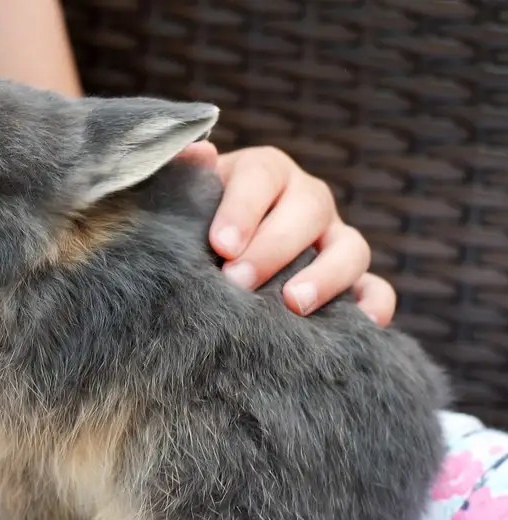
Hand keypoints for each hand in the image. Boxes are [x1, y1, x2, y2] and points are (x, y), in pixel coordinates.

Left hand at [179, 142, 395, 325]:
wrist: (214, 252)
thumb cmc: (197, 220)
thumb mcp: (185, 194)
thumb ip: (185, 174)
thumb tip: (198, 152)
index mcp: (266, 172)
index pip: (261, 177)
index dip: (243, 210)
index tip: (221, 244)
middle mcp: (306, 200)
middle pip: (308, 212)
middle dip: (272, 249)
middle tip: (237, 281)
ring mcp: (334, 239)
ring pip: (350, 248)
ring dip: (326, 277)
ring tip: (292, 304)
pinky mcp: (351, 279)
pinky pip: (376, 289)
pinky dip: (375, 304)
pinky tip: (361, 325)